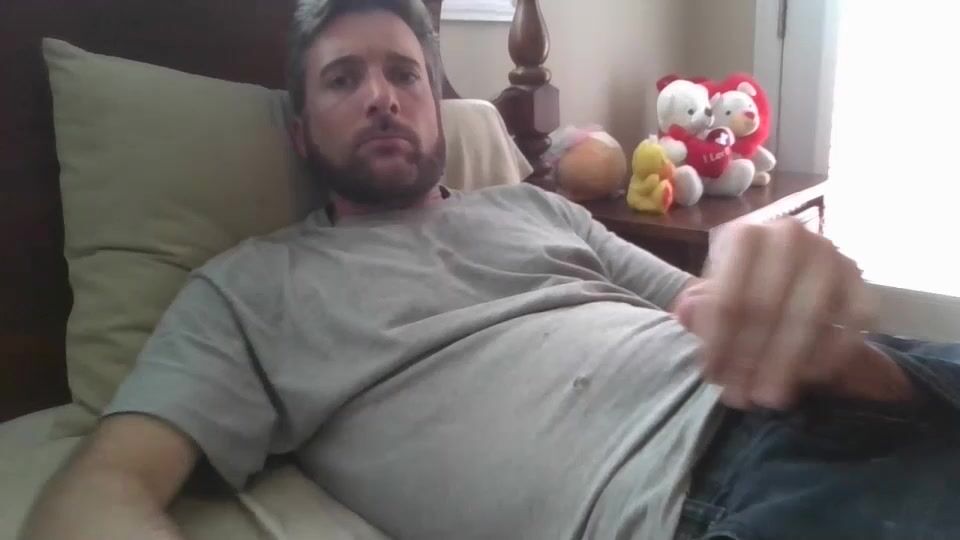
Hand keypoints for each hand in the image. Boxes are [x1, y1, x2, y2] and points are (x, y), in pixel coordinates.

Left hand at [673, 219, 910, 409]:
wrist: (796, 275)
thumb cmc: (745, 287)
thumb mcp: (714, 293)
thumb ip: (699, 306)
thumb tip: (685, 312)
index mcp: (746, 235)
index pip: (729, 297)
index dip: (719, 343)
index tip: (713, 377)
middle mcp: (790, 236)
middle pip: (766, 308)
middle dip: (751, 360)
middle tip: (740, 398)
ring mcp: (830, 255)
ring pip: (808, 318)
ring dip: (786, 365)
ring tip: (769, 399)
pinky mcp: (861, 281)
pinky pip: (849, 325)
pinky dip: (829, 355)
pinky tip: (807, 380)